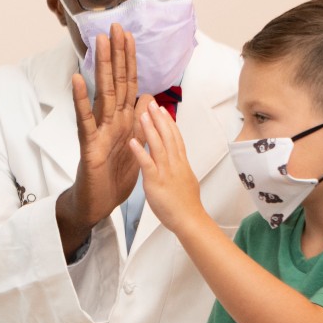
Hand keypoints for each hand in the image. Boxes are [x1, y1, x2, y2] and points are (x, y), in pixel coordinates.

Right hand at [57, 24, 153, 255]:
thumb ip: (140, 120)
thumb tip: (148, 95)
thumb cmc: (114, 176)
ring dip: (101, 66)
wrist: (98, 204)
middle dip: (117, 53)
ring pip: (102, 93)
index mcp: (124, 119)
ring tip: (99, 42)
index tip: (129, 35)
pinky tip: (77, 79)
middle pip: (116, 81)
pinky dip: (81, 99)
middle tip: (115, 25)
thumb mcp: (135, 145)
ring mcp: (98, 129)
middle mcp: (110, 119)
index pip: (129, 83)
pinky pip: (84, 119)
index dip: (130, 60)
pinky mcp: (88, 144)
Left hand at [129, 99, 205, 233]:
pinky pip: (147, 164)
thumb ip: (179, 167)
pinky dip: (140, 152)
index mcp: (181, 163)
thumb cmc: (187, 204)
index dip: (169, 122)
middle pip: (168, 136)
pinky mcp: (156, 182)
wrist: (189, 220)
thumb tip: (178, 160)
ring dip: (150, 129)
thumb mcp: (186, 179)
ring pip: (158, 146)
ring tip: (142, 114)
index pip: (175, 137)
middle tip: (151, 103)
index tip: (163, 109)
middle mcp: (175, 163)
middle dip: (159, 118)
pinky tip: (132, 141)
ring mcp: (166, 172)